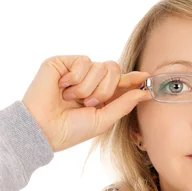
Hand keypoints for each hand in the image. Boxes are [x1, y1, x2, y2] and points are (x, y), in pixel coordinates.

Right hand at [22, 55, 150, 151]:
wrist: (44, 128)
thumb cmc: (71, 129)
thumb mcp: (104, 120)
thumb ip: (125, 104)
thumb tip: (145, 93)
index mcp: (100, 94)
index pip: (121, 81)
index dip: (134, 78)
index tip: (148, 76)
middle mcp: (89, 80)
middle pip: (114, 69)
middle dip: (105, 90)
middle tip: (88, 103)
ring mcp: (75, 70)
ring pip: (100, 66)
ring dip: (87, 88)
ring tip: (71, 98)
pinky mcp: (62, 62)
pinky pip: (84, 61)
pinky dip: (75, 78)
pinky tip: (62, 87)